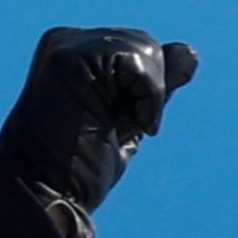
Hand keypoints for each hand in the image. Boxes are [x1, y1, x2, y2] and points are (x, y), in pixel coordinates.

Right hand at [0, 27, 197, 213]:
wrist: (48, 194)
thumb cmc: (79, 167)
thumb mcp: (127, 118)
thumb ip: (153, 86)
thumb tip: (189, 51)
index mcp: (72, 54)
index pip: (137, 51)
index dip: (142, 93)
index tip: (107, 126)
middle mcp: (65, 42)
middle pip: (144, 43)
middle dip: (146, 91)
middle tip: (108, 128)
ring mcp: (63, 47)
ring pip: (145, 47)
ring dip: (146, 96)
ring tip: (108, 126)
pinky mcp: (68, 58)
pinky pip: (138, 58)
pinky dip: (145, 95)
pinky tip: (118, 120)